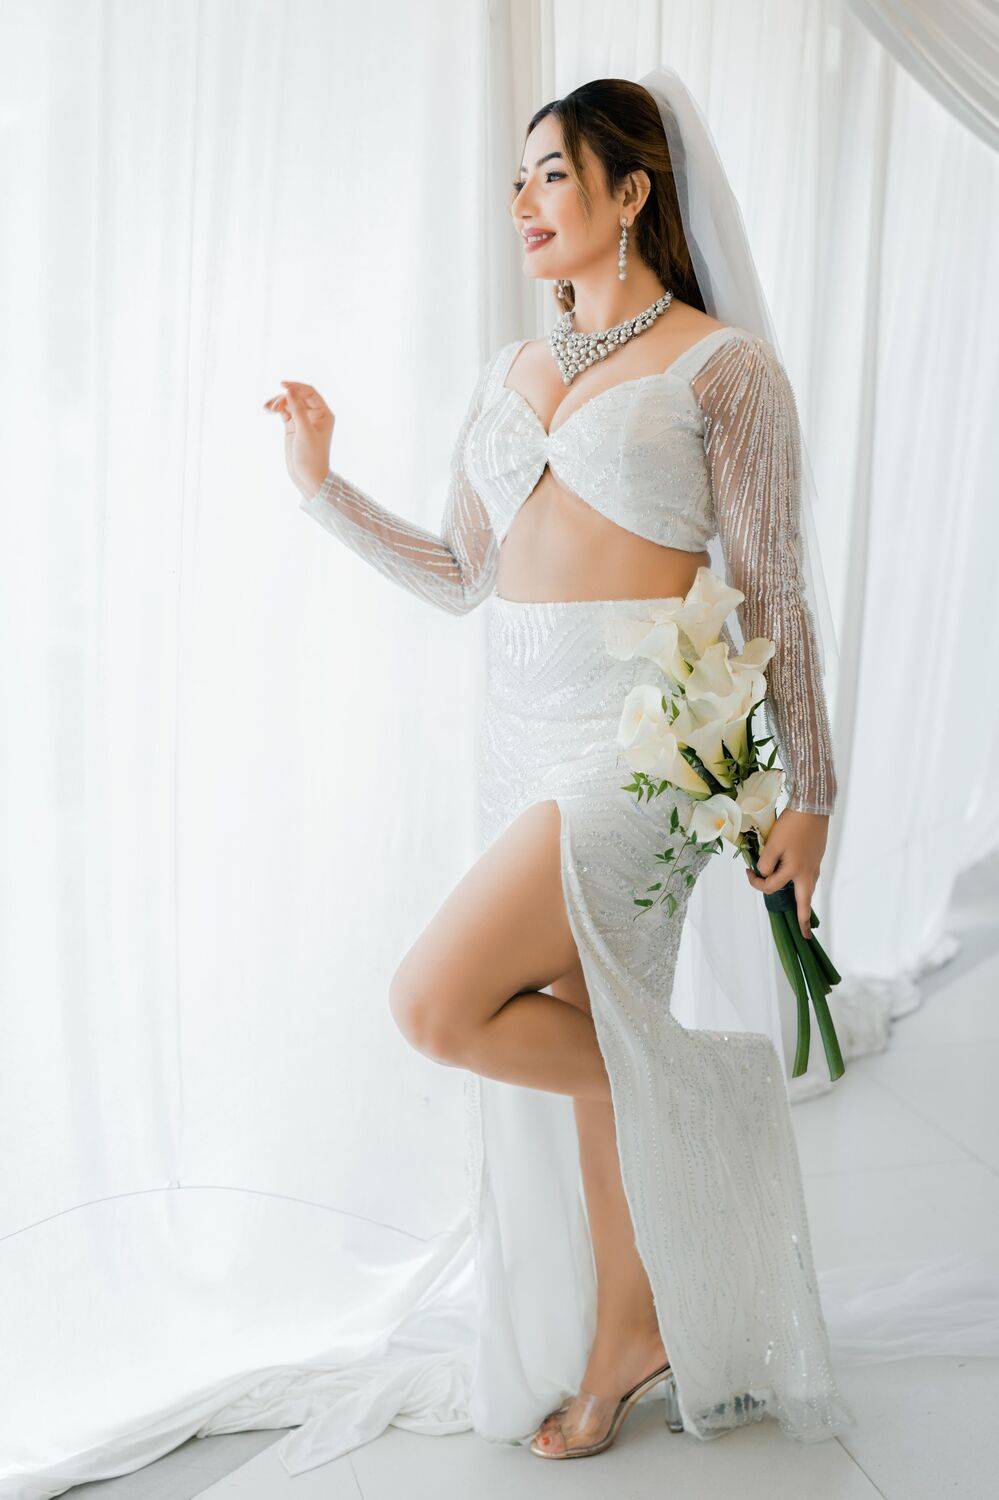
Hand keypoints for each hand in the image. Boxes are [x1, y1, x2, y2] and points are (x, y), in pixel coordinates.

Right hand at [262, 380, 334, 499]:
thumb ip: (298, 410)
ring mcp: (302, 420)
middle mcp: (314, 415)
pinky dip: (276, 409)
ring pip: (289, 403)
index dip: (296, 387)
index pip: (310, 393)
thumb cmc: (312, 457)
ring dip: (278, 403)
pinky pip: (283, 411)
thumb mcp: (305, 432)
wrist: (307, 477)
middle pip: (297, 396)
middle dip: (284, 398)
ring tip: (268, 409)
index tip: (282, 385)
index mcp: (324, 414)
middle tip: (273, 407)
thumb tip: (290, 390)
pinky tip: (267, 410)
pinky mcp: (292, 426)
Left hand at [745, 808, 828, 940]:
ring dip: (804, 903)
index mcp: (795, 871)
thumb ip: (766, 862)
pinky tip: (800, 884)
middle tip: (806, 936)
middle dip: (803, 920)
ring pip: (808, 890)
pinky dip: (805, 886)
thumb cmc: (792, 825)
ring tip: (802, 915)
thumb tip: (764, 874)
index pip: (770, 886)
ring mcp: (814, 866)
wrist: (813, 807)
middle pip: (805, 902)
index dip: (755, 882)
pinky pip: (810, 878)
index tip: (747, 872)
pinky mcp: (817, 858)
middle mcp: (808, 873)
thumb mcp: (773, 843)